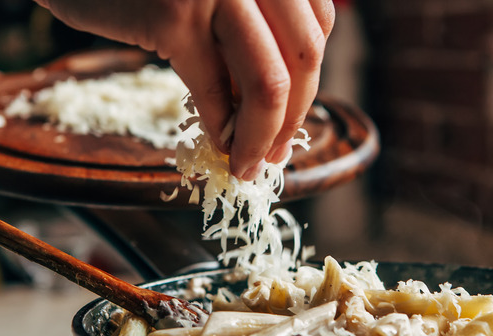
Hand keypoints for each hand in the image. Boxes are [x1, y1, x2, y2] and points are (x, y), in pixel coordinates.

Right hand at [34, 0, 334, 179]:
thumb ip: (250, 27)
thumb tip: (276, 102)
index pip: (318, 26)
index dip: (310, 81)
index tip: (292, 118)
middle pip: (303, 56)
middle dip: (292, 117)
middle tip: (273, 154)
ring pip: (268, 81)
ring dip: (262, 136)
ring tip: (249, 162)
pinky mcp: (174, 16)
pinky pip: (212, 89)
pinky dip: (221, 126)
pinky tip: (219, 143)